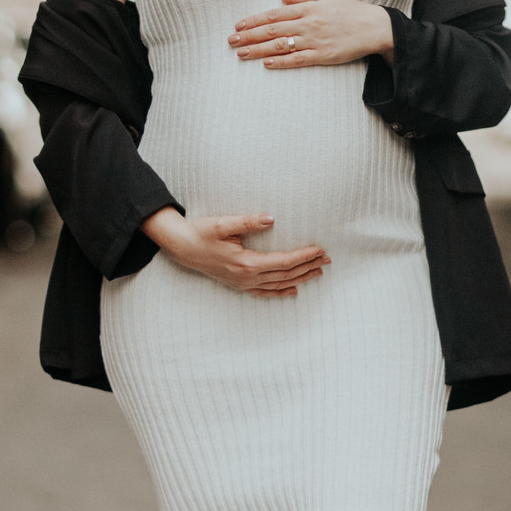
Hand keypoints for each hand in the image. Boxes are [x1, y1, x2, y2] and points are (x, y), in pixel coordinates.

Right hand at [141, 208, 329, 297]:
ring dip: (300, 278)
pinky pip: (265, 292)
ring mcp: (243, 284)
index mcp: (246, 263)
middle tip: (328, 259)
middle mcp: (247, 277)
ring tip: (319, 271)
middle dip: (308, 266)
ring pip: (279, 285)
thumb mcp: (222, 224)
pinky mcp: (239, 285)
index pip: (284, 261)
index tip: (320, 249)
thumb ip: (247, 221)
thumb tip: (271, 218)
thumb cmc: (201, 233)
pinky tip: (293, 291)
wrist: (181, 248)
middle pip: (286, 275)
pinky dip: (281, 292)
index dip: (304, 256)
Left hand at [228, 0, 394, 67]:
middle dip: (249, 35)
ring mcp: (315, 41)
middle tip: (231, 40)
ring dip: (259, 50)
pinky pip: (298, 60)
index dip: (255, 19)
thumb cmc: (351, 10)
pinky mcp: (323, 56)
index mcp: (309, 8)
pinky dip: (282, 62)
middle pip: (273, 30)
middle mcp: (309, 24)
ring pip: (281, 45)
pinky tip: (266, 63)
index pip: (275, 13)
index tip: (239, 24)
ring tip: (241, 53)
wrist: (375, 27)